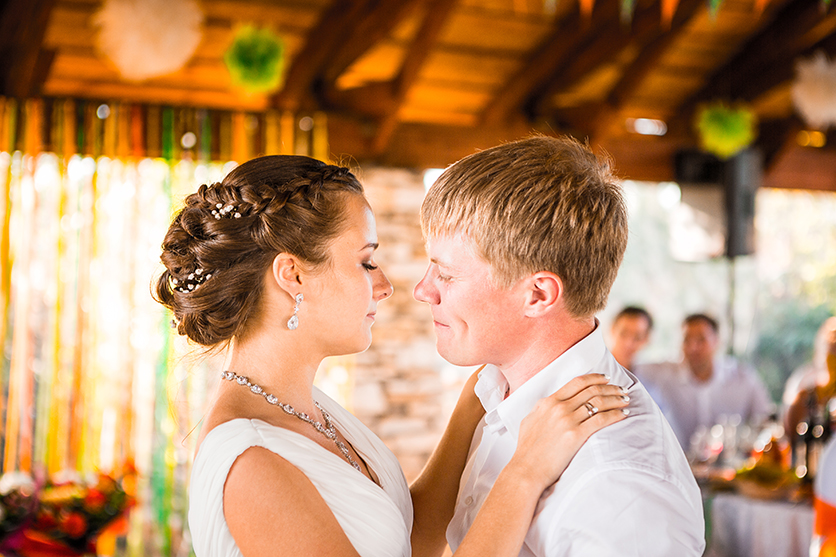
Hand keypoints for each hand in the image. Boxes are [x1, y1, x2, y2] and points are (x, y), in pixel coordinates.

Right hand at [506, 373, 629, 489]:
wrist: (526, 469)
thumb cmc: (526, 450)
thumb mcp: (529, 421)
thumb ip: (540, 410)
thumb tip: (547, 405)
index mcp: (548, 402)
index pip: (576, 383)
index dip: (595, 378)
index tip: (606, 379)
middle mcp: (558, 407)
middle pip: (591, 390)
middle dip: (610, 388)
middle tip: (622, 389)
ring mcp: (567, 420)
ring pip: (598, 402)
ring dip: (616, 399)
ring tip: (626, 400)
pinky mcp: (575, 435)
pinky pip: (601, 419)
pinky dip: (615, 415)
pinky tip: (623, 414)